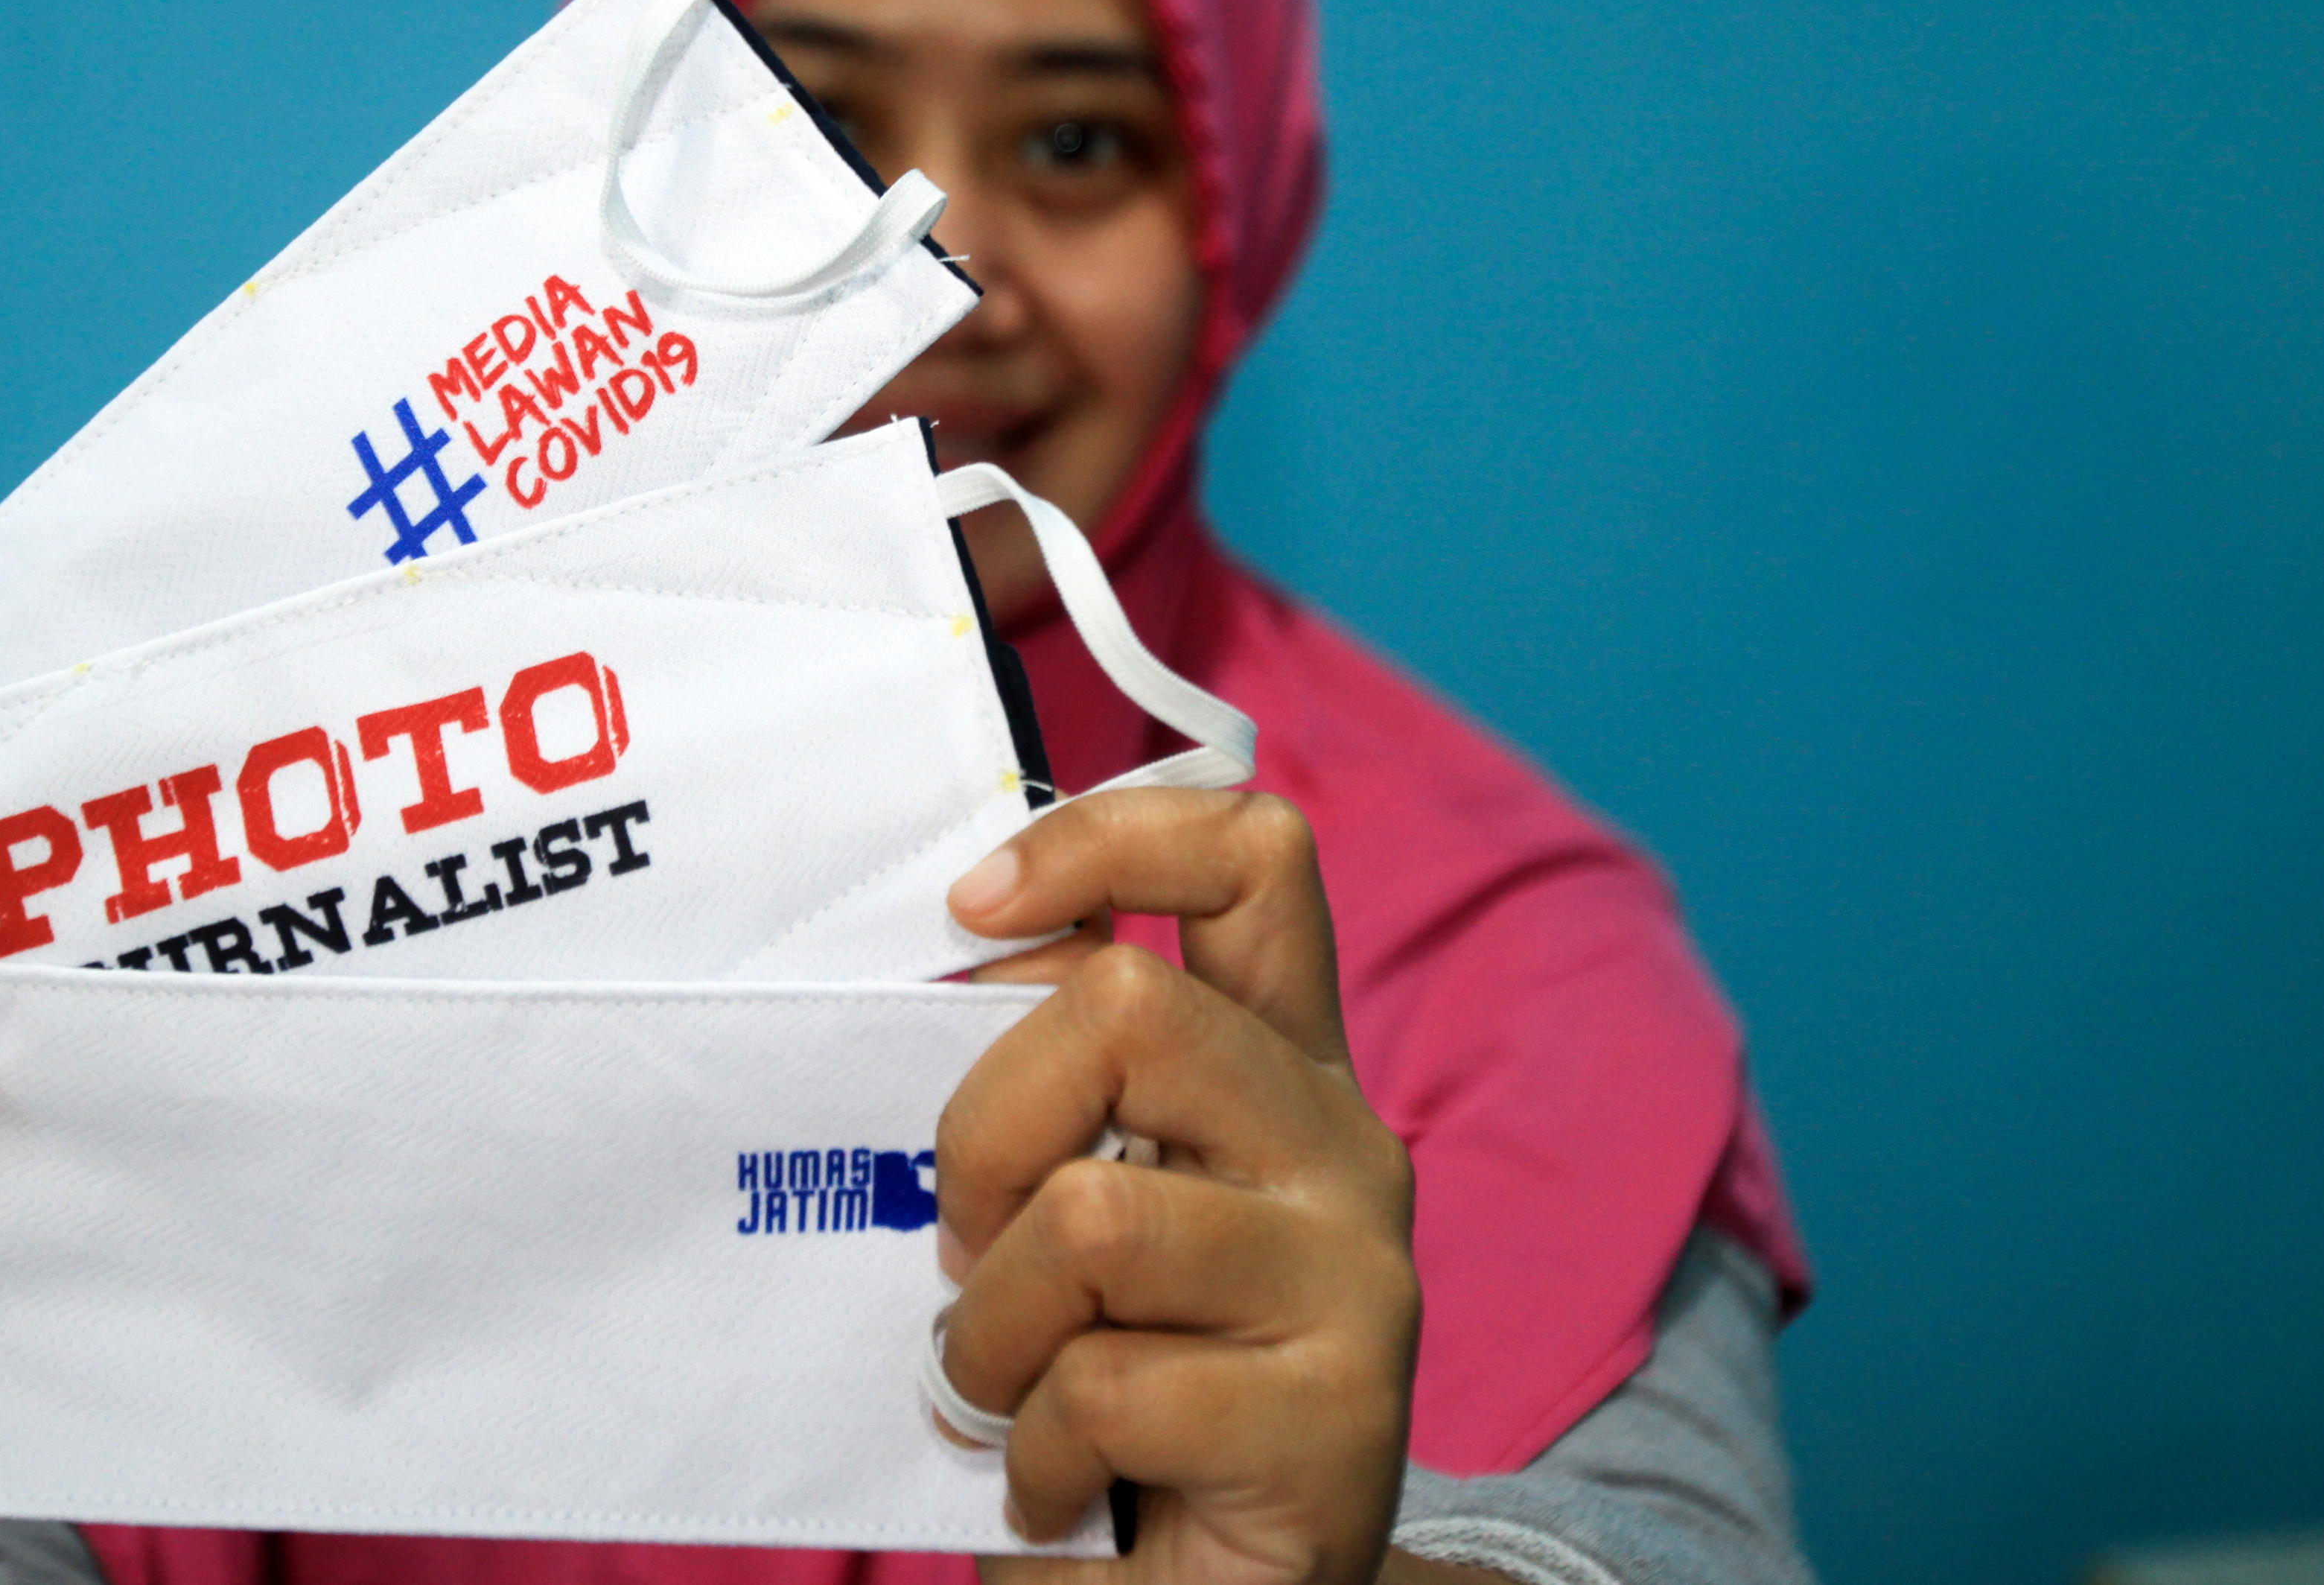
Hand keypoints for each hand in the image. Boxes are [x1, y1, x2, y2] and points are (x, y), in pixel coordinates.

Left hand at [943, 789, 1421, 1584]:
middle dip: (983, 1129)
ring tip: (1004, 1395)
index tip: (972, 909)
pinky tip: (1058, 1489)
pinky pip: (1108, 1385)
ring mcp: (1358, 1278)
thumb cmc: (1109, 1398)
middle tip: (965, 1242)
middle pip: (1128, 1006)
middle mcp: (1341, 1146)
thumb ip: (1050, 1084)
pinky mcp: (1342, 1418)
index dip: (1107, 836)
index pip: (1253, 857)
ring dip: (994, 1327)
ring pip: (1095, 1215)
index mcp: (1276, 1070)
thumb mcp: (1069, 1212)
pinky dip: (1032, 1452)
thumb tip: (966, 948)